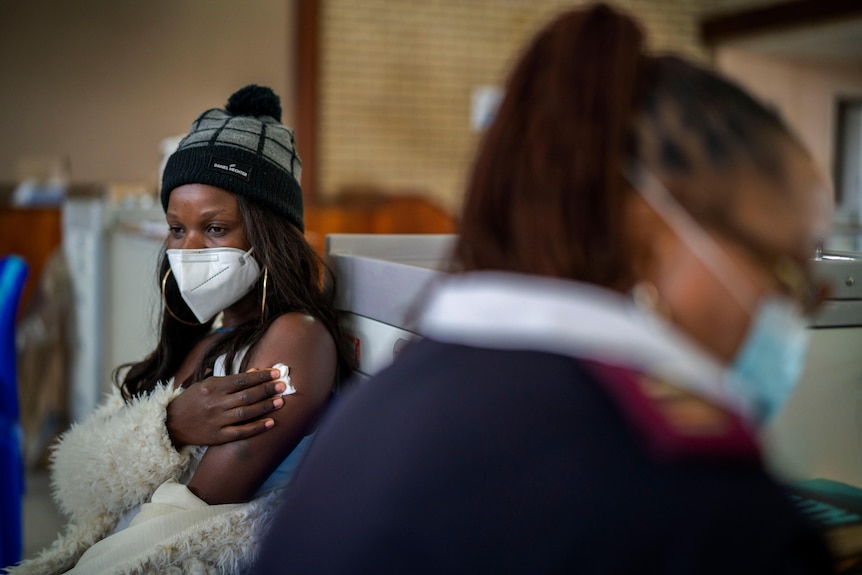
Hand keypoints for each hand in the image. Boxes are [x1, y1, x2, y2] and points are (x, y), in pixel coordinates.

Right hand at [166, 369, 285, 447]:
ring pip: (246, 412)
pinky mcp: (218, 436)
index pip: (242, 380)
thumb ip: (231, 380)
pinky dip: (256, 428)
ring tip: (281, 401)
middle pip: (247, 396)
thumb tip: (255, 372)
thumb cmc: (192, 400)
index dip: (261, 376)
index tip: (276, 373)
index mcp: (213, 387)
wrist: (171, 424)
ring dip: (265, 407)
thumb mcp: (207, 384)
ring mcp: (217, 421)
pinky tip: (270, 423)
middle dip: (267, 390)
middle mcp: (216, 403)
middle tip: (283, 386)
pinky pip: (241, 432)